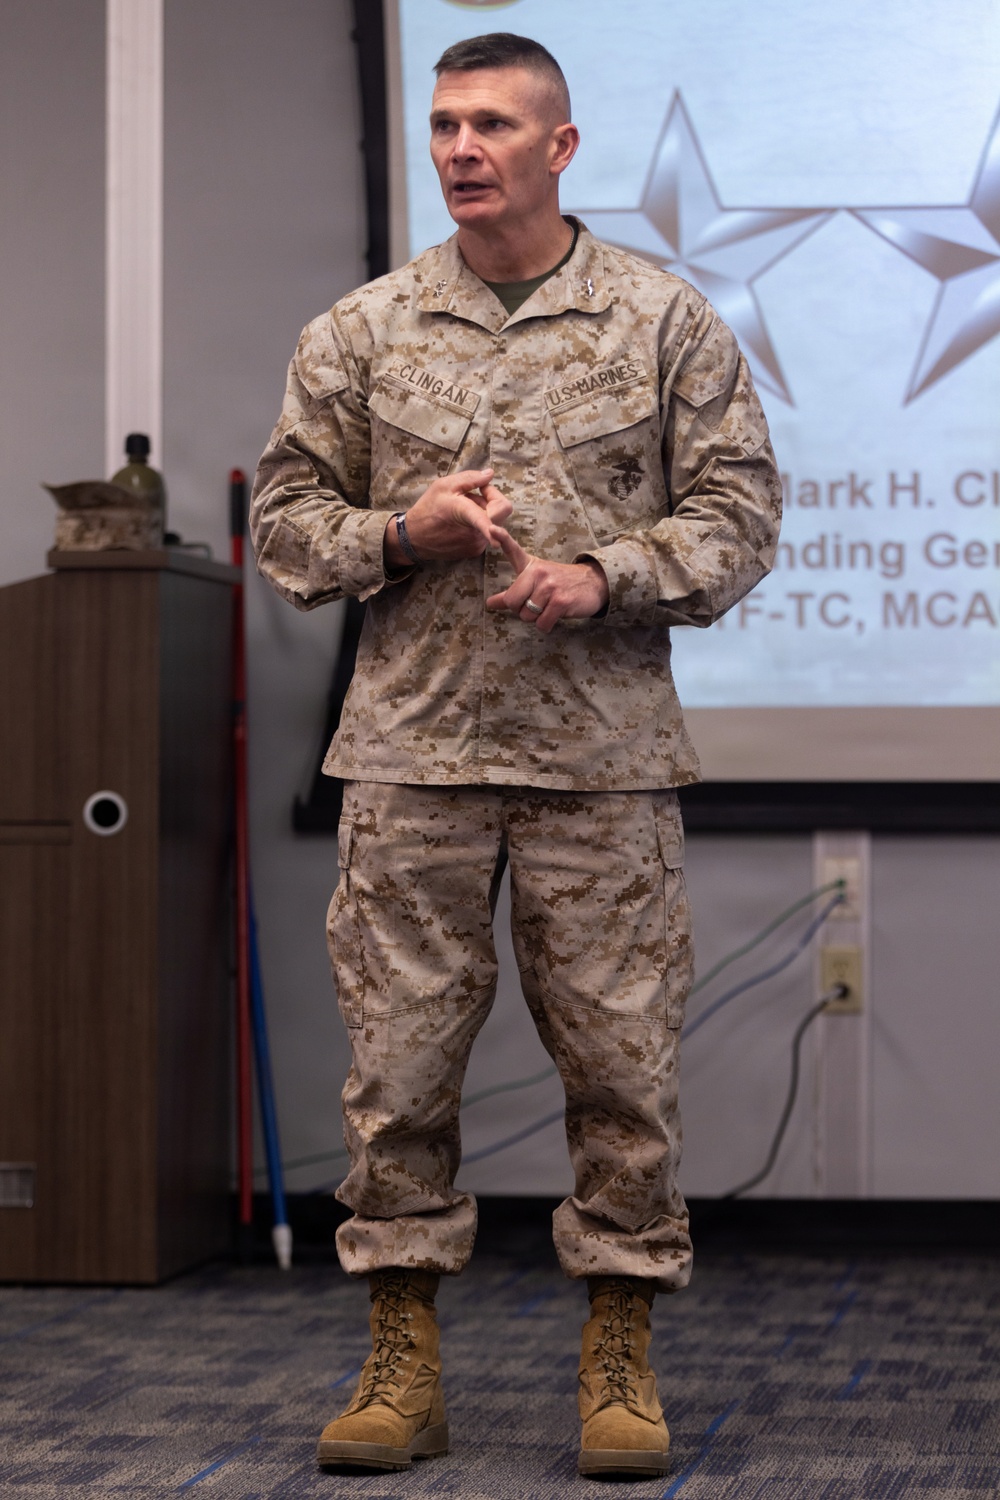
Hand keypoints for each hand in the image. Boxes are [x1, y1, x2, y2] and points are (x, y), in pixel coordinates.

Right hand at [383, 468, 511, 568]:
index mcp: (466, 513)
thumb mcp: (444, 485)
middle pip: (499, 513)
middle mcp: (474, 533)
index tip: (499, 536)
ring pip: (493, 522)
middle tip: (471, 495)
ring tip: (461, 510)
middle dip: (489, 500)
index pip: (491, 518)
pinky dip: (478, 524)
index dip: (498, 514)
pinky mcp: (475, 550)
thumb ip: (470, 478)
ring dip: (482, 512)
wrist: (415, 537)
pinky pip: (485, 532)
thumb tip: (490, 474)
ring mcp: (476, 544)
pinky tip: (461, 522)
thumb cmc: (428, 509)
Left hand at [486, 530, 608, 632]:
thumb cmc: (560, 583)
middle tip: (536, 604)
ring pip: (528, 616)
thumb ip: (513, 592)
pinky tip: (556, 614)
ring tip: (549, 607)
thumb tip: (489, 603)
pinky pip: (542, 624)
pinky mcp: (561, 601)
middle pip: (512, 602)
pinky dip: (546, 625)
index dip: (502, 538)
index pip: (513, 550)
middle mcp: (539, 573)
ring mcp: (550, 586)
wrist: (594, 583)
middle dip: (521, 610)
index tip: (492, 528)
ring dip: (536, 618)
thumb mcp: (536, 580)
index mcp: (531, 566)